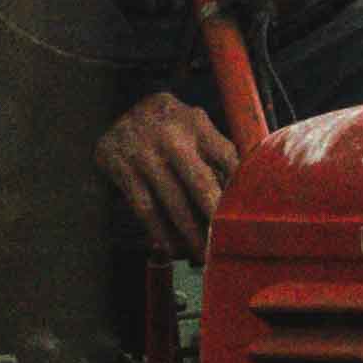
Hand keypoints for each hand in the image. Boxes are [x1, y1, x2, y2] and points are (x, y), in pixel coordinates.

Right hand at [93, 90, 237, 259]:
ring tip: (201, 254)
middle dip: (215, 219)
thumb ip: (217, 152)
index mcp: (196, 124)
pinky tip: (172, 247)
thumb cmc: (168, 125)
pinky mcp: (121, 168)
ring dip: (189, 234)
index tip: (248, 215)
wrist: (115, 109)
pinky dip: (160, 231)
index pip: (226, 158)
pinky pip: (145, 208)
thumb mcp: (194, 124)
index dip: (239, 187)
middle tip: (226, 244)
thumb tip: (243, 193)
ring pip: (172, 203)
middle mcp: (171, 137)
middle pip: (200, 184)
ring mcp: (144, 153)